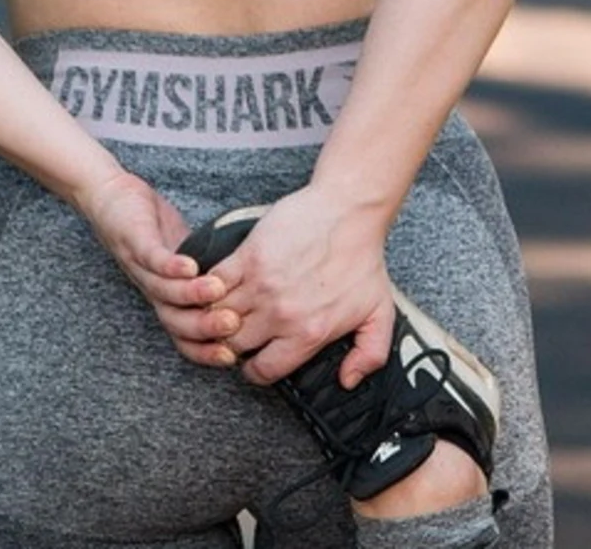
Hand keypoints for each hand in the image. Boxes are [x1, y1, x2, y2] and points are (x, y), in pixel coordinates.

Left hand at [73, 169, 241, 366]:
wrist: (110, 199)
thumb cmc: (155, 230)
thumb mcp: (189, 258)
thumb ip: (214, 275)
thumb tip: (253, 290)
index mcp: (168, 300)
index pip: (185, 338)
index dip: (207, 352)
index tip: (236, 357)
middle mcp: (154, 291)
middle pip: (176, 322)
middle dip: (205, 328)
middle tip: (232, 325)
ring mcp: (141, 268)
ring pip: (165, 292)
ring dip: (191, 294)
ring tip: (217, 290)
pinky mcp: (135, 241)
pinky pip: (153, 258)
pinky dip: (171, 264)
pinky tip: (190, 264)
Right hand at [200, 184, 394, 388]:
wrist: (349, 210)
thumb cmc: (362, 257)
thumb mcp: (380, 313)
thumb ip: (370, 354)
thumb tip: (348, 381)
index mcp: (309, 333)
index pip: (264, 370)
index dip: (256, 369)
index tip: (255, 359)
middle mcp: (281, 314)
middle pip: (234, 344)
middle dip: (233, 343)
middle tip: (239, 333)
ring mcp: (261, 285)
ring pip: (218, 315)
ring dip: (217, 316)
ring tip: (225, 311)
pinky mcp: (248, 256)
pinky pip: (214, 283)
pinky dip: (210, 288)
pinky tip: (218, 288)